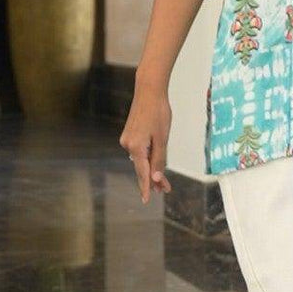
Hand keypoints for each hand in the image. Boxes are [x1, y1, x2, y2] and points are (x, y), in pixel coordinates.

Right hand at [120, 85, 172, 202]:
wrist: (149, 91)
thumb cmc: (158, 112)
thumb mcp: (163, 138)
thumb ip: (159, 159)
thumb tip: (155, 177)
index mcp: (136, 147)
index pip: (143, 172)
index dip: (146, 187)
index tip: (146, 200)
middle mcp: (128, 145)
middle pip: (142, 168)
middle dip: (153, 179)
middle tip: (165, 190)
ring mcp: (127, 140)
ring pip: (141, 160)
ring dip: (151, 168)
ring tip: (163, 181)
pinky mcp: (129, 135)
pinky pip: (139, 151)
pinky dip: (147, 158)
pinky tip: (155, 162)